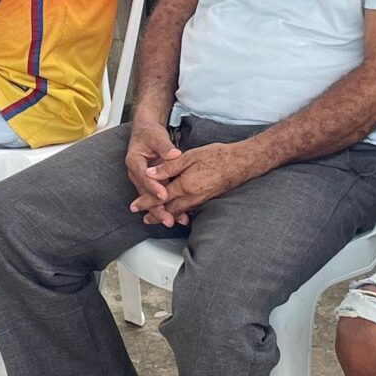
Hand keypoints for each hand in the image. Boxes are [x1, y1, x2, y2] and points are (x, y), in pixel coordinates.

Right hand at [125, 120, 185, 221]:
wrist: (146, 132)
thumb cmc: (150, 133)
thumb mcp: (157, 136)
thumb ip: (165, 146)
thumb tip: (174, 154)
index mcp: (134, 161)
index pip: (143, 176)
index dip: (153, 187)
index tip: (163, 195)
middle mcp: (136, 173)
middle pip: (145, 194)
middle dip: (156, 208)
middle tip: (168, 219)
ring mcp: (144, 180)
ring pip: (151, 199)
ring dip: (162, 211)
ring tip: (174, 221)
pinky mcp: (152, 184)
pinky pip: (158, 197)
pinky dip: (167, 206)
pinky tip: (177, 215)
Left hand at [140, 139, 256, 219]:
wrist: (240, 163)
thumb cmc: (216, 156)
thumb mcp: (189, 157)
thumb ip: (168, 166)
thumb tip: (150, 173)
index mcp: (185, 186)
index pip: (160, 197)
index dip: (146, 202)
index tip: (135, 207)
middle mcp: (192, 197)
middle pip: (169, 210)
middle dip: (156, 215)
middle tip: (145, 219)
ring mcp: (201, 200)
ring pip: (179, 211)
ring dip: (167, 214)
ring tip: (159, 217)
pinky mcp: (207, 199)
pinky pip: (189, 208)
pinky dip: (180, 211)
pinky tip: (178, 210)